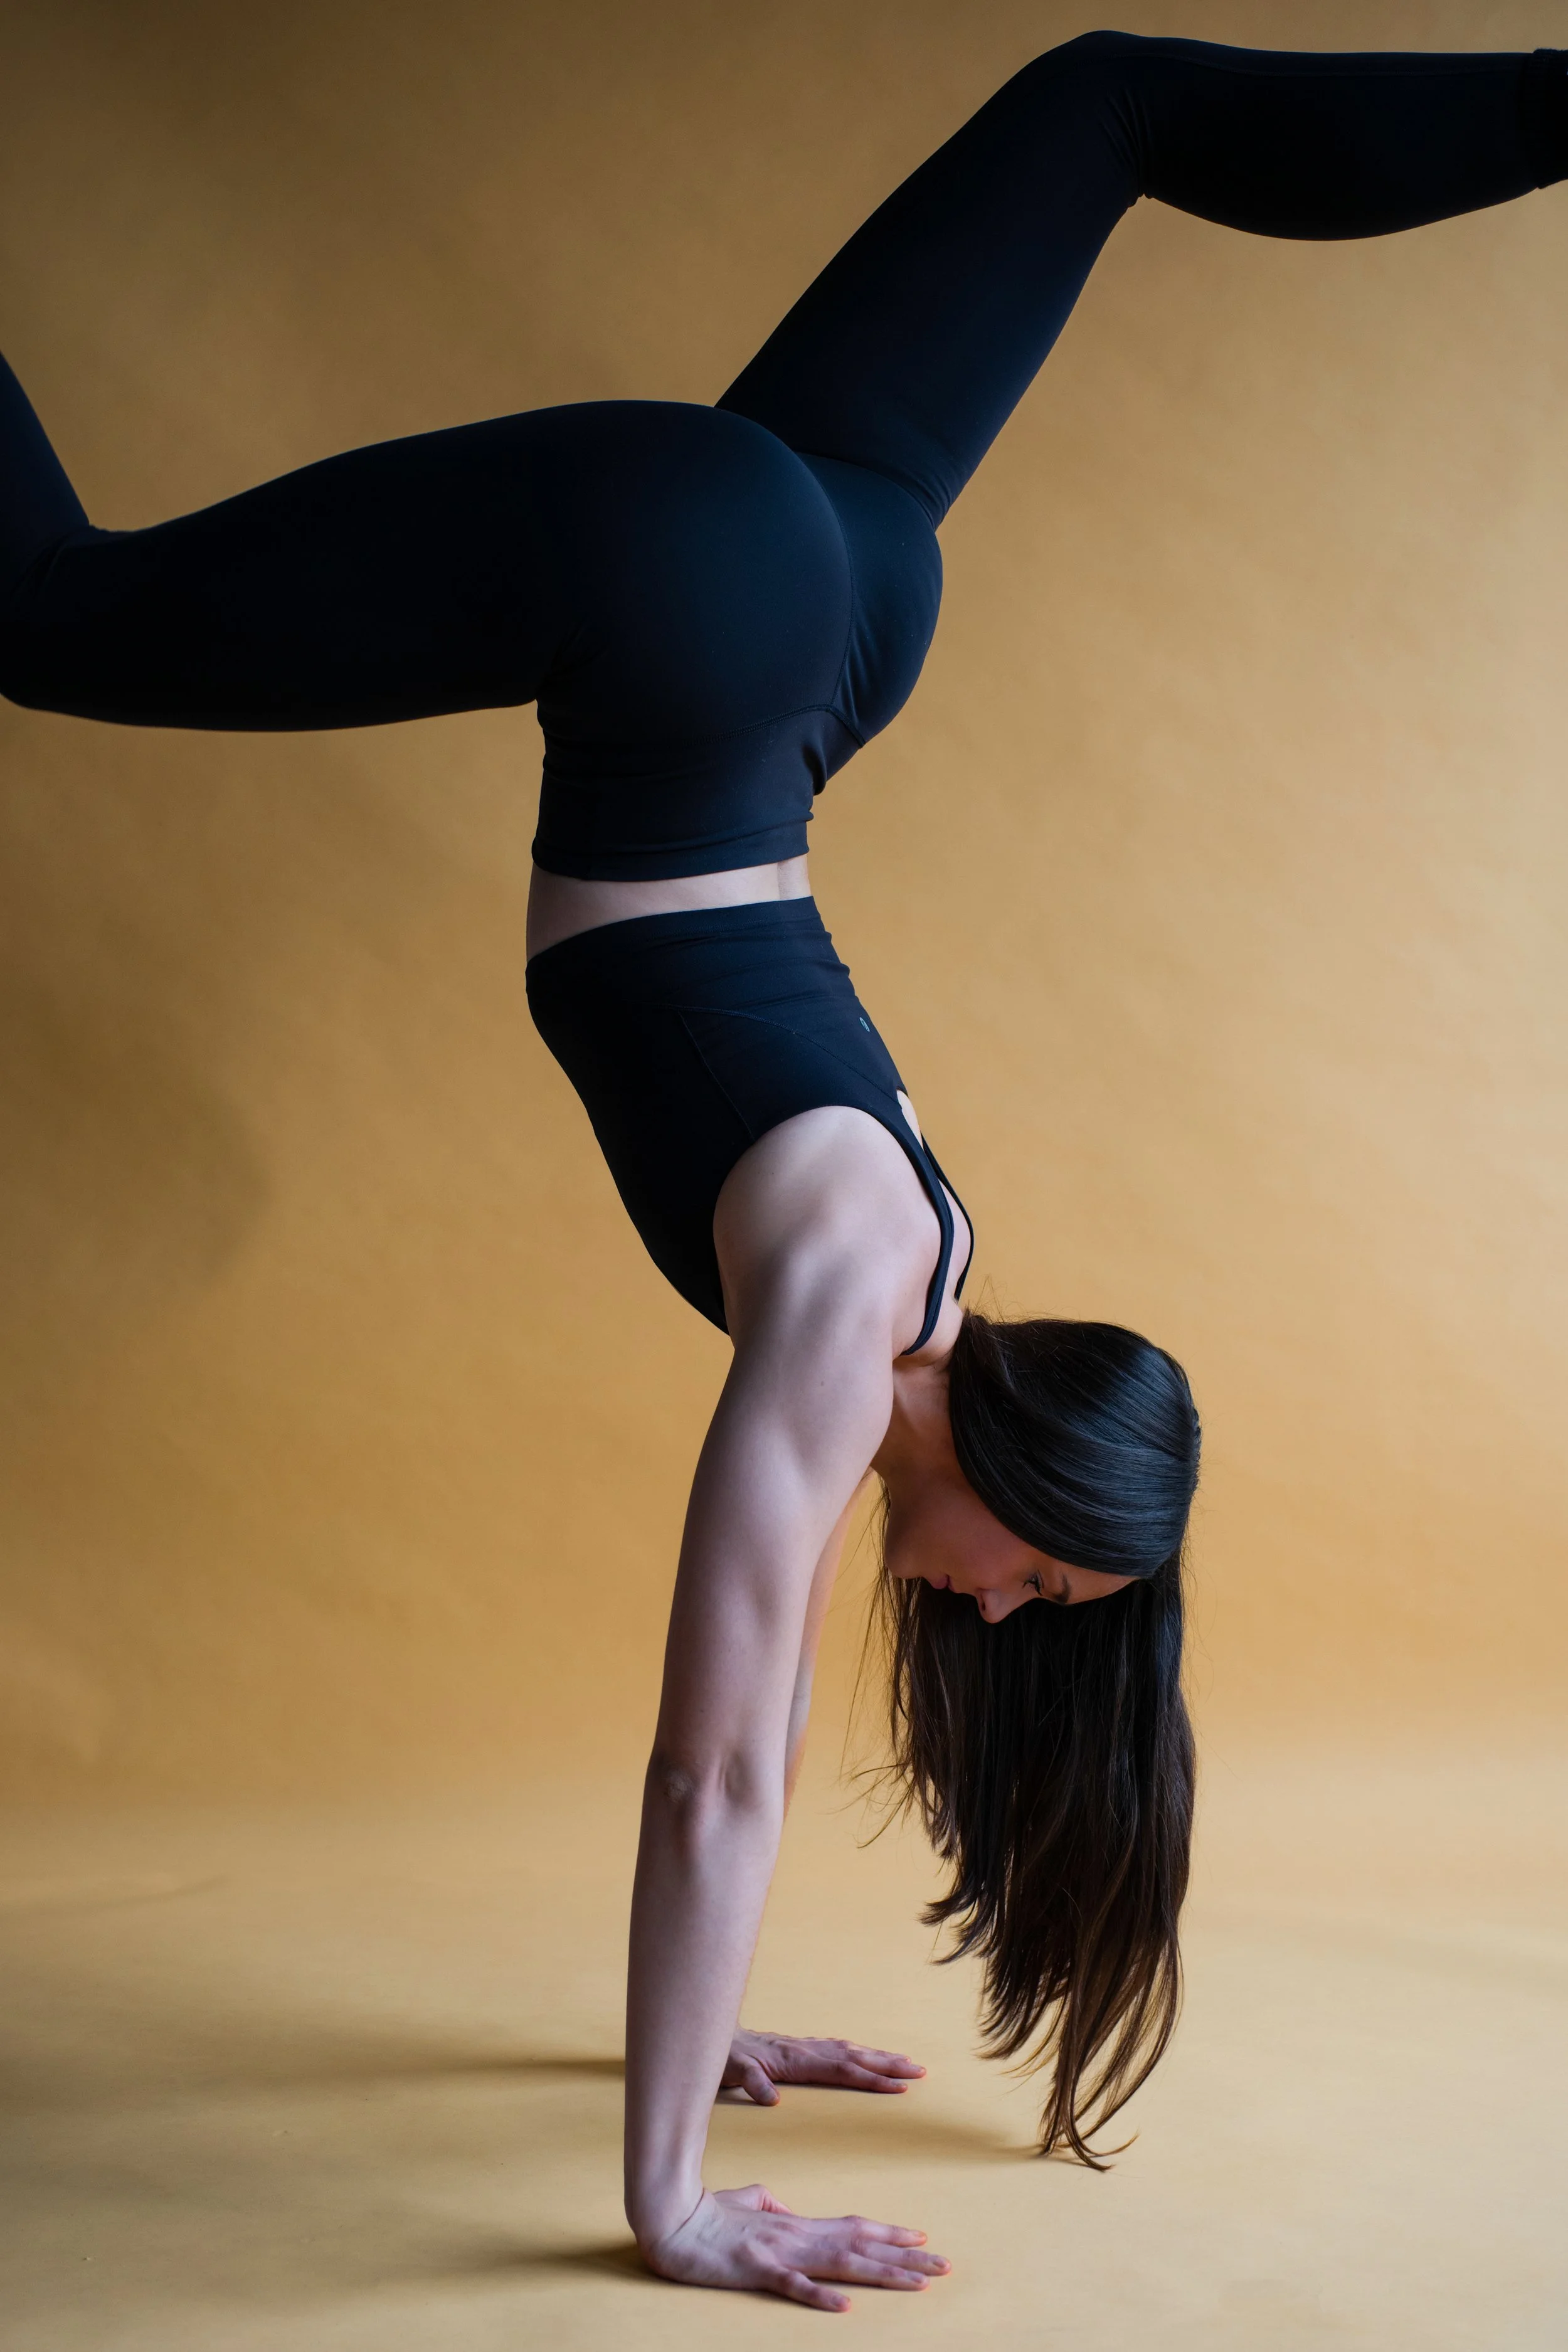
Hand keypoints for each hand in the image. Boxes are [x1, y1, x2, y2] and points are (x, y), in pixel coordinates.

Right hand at [643, 2182, 948, 2310]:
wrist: (671, 2220)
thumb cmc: (708, 2214)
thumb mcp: (749, 2205)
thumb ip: (772, 2207)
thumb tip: (782, 2204)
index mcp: (796, 2224)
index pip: (853, 2227)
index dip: (889, 2234)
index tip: (923, 2239)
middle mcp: (796, 2236)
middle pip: (860, 2246)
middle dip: (905, 2258)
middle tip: (945, 2263)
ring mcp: (779, 2252)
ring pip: (841, 2264)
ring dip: (882, 2274)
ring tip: (919, 2282)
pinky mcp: (756, 2270)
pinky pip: (793, 2286)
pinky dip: (820, 2295)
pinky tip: (846, 2305)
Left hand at [722, 2027, 925, 2104]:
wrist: (715, 2035)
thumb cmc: (725, 2057)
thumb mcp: (732, 2071)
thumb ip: (751, 2082)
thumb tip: (770, 2098)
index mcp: (795, 2060)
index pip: (842, 2070)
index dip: (871, 2078)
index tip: (899, 2087)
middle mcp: (806, 2050)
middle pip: (855, 2056)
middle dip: (888, 2064)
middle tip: (919, 2071)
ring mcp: (806, 2047)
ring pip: (850, 2050)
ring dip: (879, 2056)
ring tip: (906, 2062)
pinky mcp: (802, 2048)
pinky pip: (839, 2049)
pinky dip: (860, 2053)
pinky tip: (868, 2056)